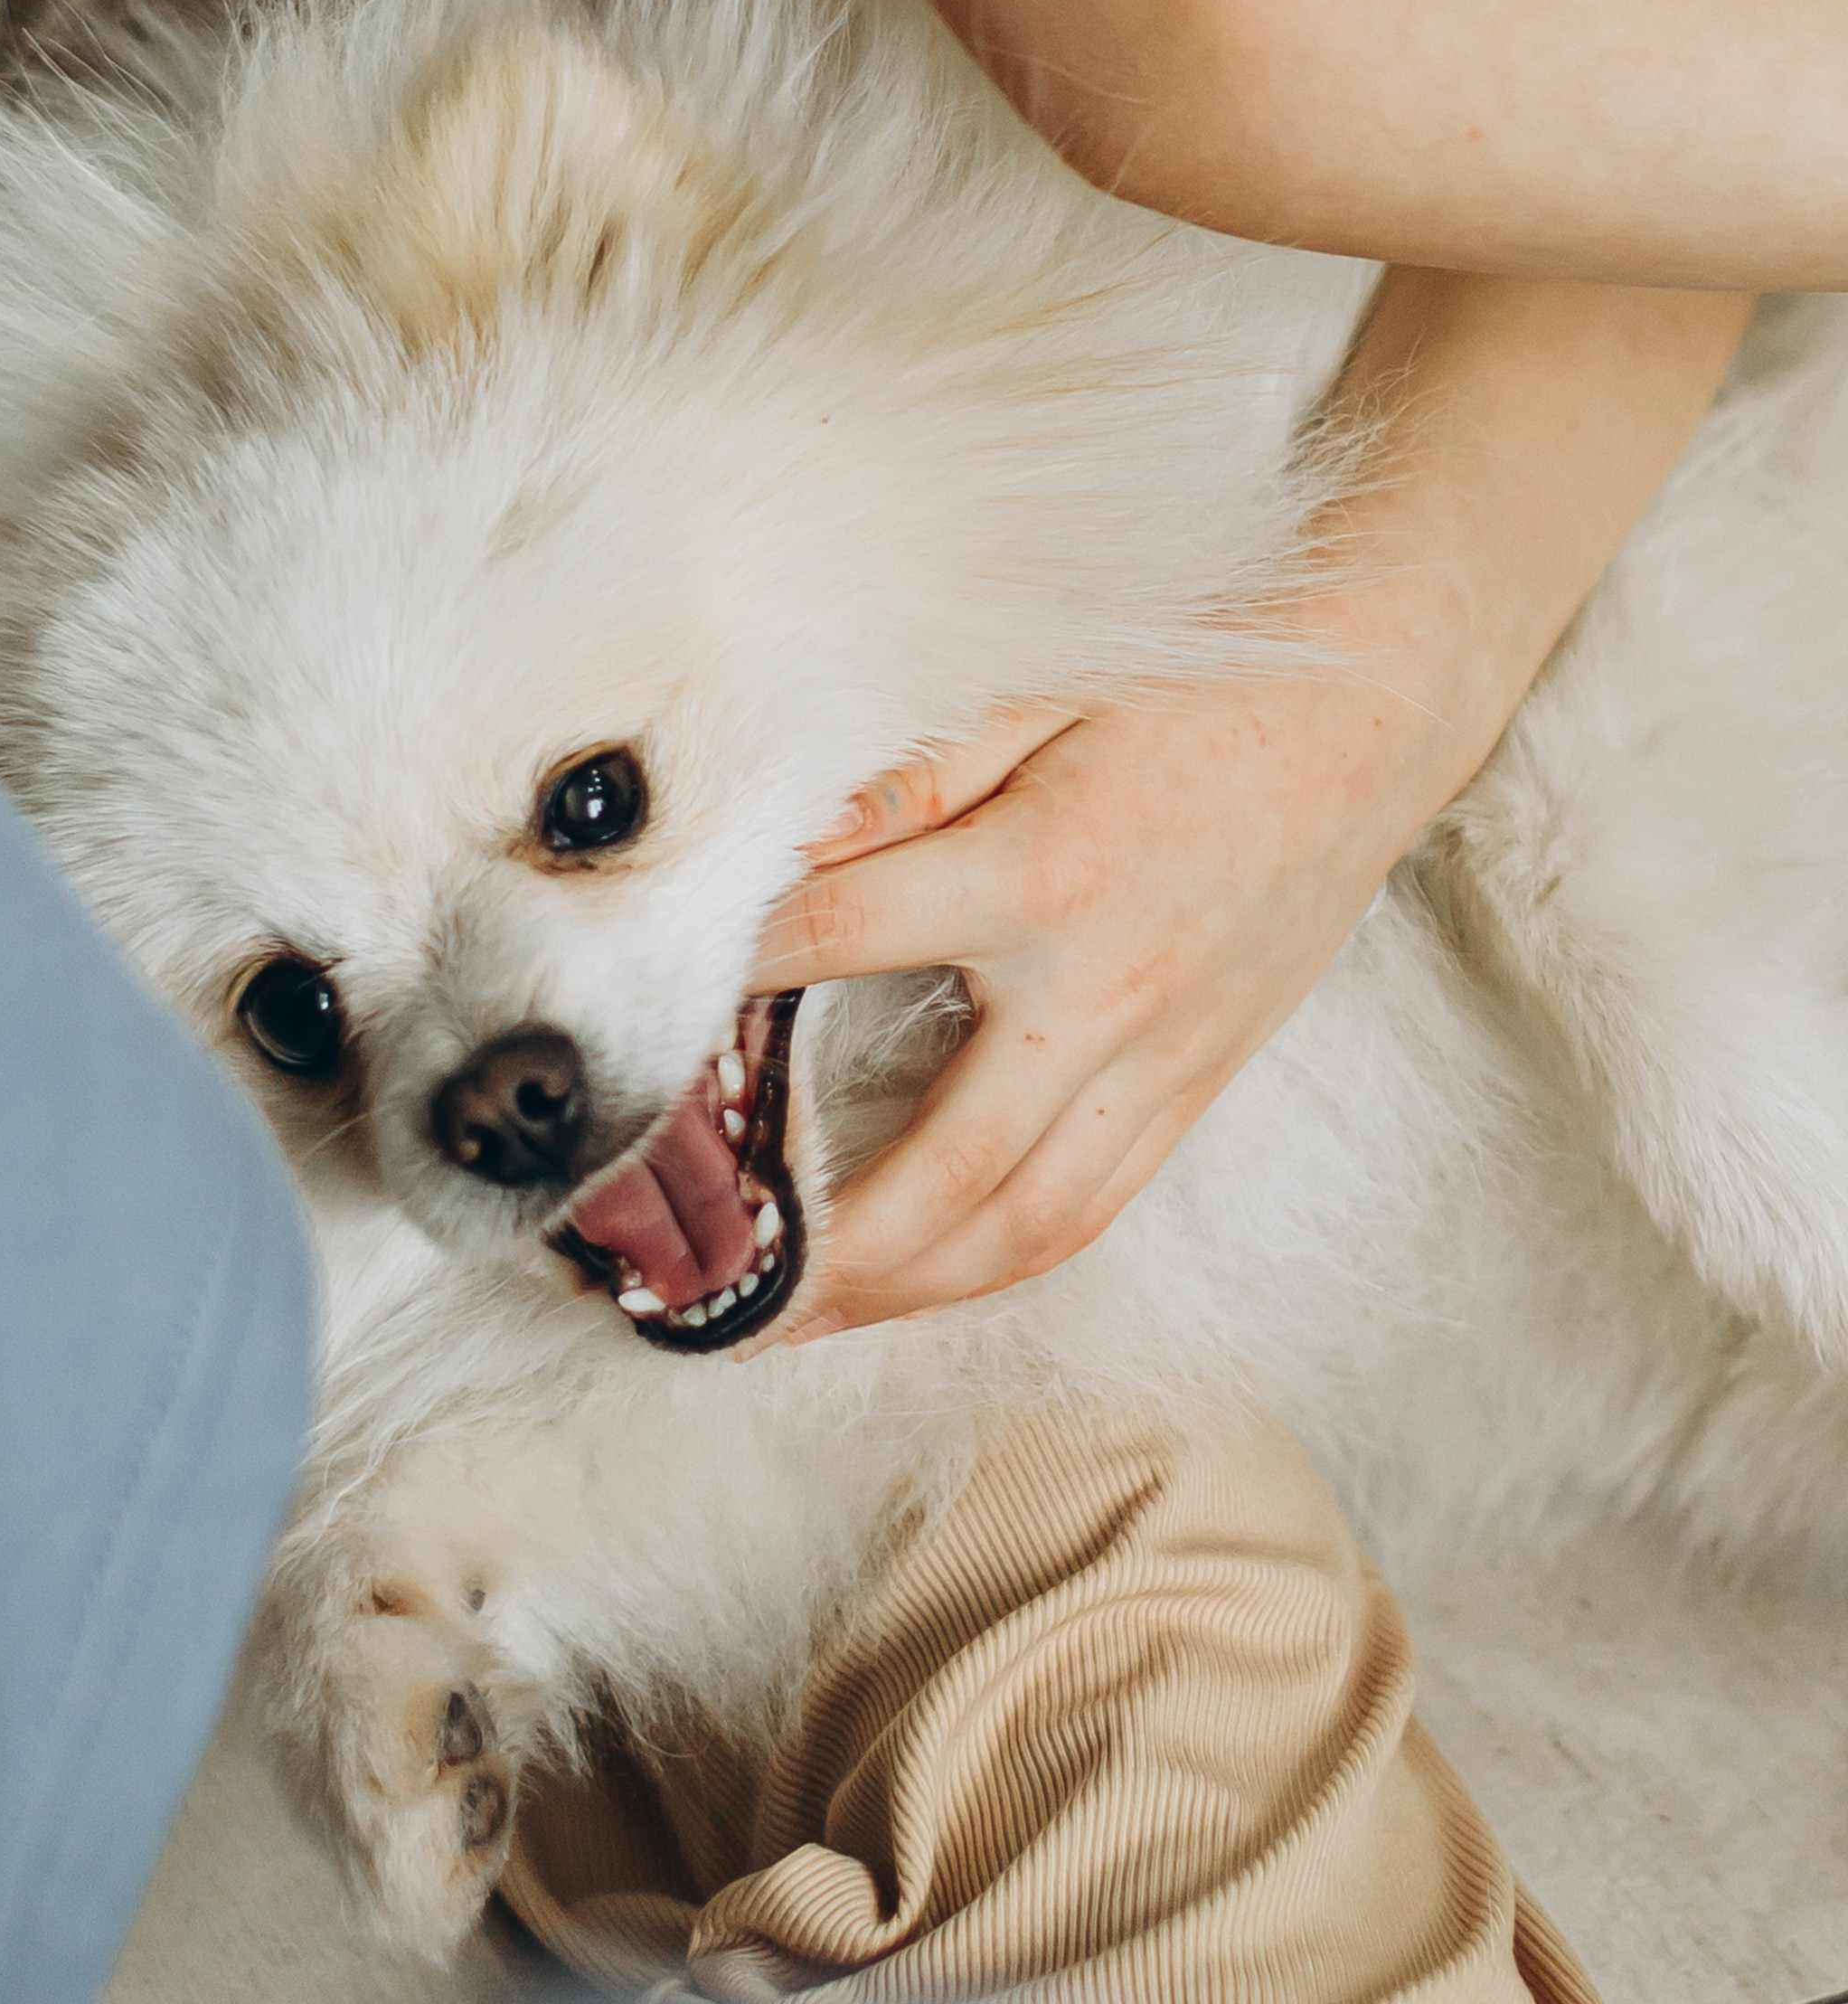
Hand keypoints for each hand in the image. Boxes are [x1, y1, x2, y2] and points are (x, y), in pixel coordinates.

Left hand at [749, 647, 1485, 1341]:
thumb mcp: (1042, 682)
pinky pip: (1091, 1207)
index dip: (727, 976)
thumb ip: (909, 765)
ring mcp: (1164, 1059)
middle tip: (710, 1287)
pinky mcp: (1198, 1086)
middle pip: (946, 1169)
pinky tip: (920, 1280)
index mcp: (1047, 874)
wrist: (1369, 712)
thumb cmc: (1195, 683)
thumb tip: (784, 836)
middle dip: (820, 1248)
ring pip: (1029, 1224)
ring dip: (906, 1293)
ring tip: (793, 1321)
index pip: (840, 939)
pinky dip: (995, 1260)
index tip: (634, 1020)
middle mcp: (1106, 994)